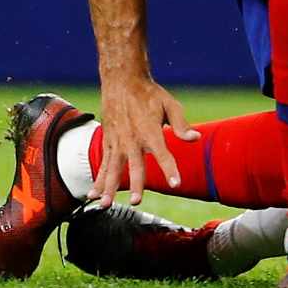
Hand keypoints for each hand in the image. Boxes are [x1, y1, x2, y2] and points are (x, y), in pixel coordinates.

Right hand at [89, 76, 198, 206]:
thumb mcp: (170, 105)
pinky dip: (97, 180)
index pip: (163, 154)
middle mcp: (132, 140)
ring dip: (108, 188)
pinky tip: (92, 195)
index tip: (176, 184)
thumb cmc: (150, 94)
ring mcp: (117, 142)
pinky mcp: (107, 142)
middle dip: (136, 184)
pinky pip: (102, 165)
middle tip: (137, 201)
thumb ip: (181, 124)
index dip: (170, 169)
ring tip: (104, 205)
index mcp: (151, 131)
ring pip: (112, 169)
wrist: (122, 82)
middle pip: (135, 166)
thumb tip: (195, 139)